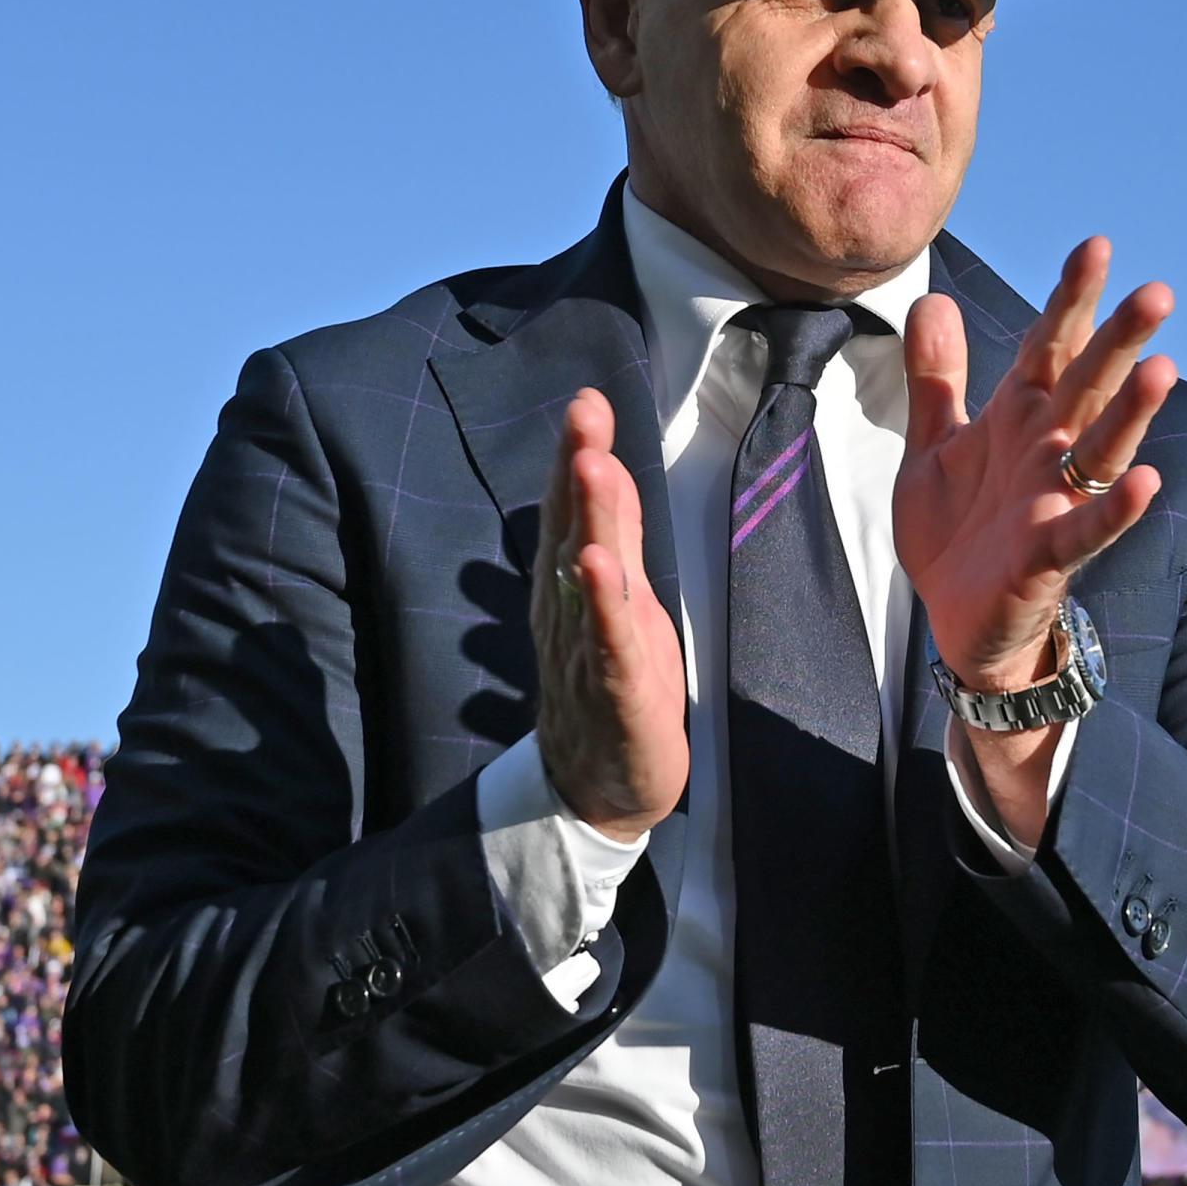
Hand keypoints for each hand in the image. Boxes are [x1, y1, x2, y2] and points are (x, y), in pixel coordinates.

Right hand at [530, 389, 688, 843]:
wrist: (599, 786)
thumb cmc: (610, 684)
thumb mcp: (619, 598)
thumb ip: (613, 533)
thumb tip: (601, 461)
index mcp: (570, 586)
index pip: (570, 510)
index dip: (576, 453)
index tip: (588, 399)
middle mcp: (568, 609)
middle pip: (571, 529)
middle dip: (578, 468)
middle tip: (584, 412)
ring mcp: (586, 649)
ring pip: (587, 577)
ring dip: (589, 522)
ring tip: (590, 468)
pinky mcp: (613, 691)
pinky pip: (606, 643)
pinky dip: (602, 605)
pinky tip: (599, 569)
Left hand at [896, 238, 1175, 691]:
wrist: (954, 620)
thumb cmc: (957, 532)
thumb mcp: (932, 445)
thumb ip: (936, 377)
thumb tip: (932, 300)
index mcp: (1019, 418)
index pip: (1049, 346)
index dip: (1070, 299)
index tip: (1097, 246)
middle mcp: (1046, 451)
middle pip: (1087, 386)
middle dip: (1118, 340)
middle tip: (1157, 293)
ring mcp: (1054, 502)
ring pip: (1100, 448)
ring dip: (1131, 413)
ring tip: (1161, 370)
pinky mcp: (1049, 555)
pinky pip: (1088, 529)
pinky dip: (1115, 508)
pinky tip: (1146, 482)